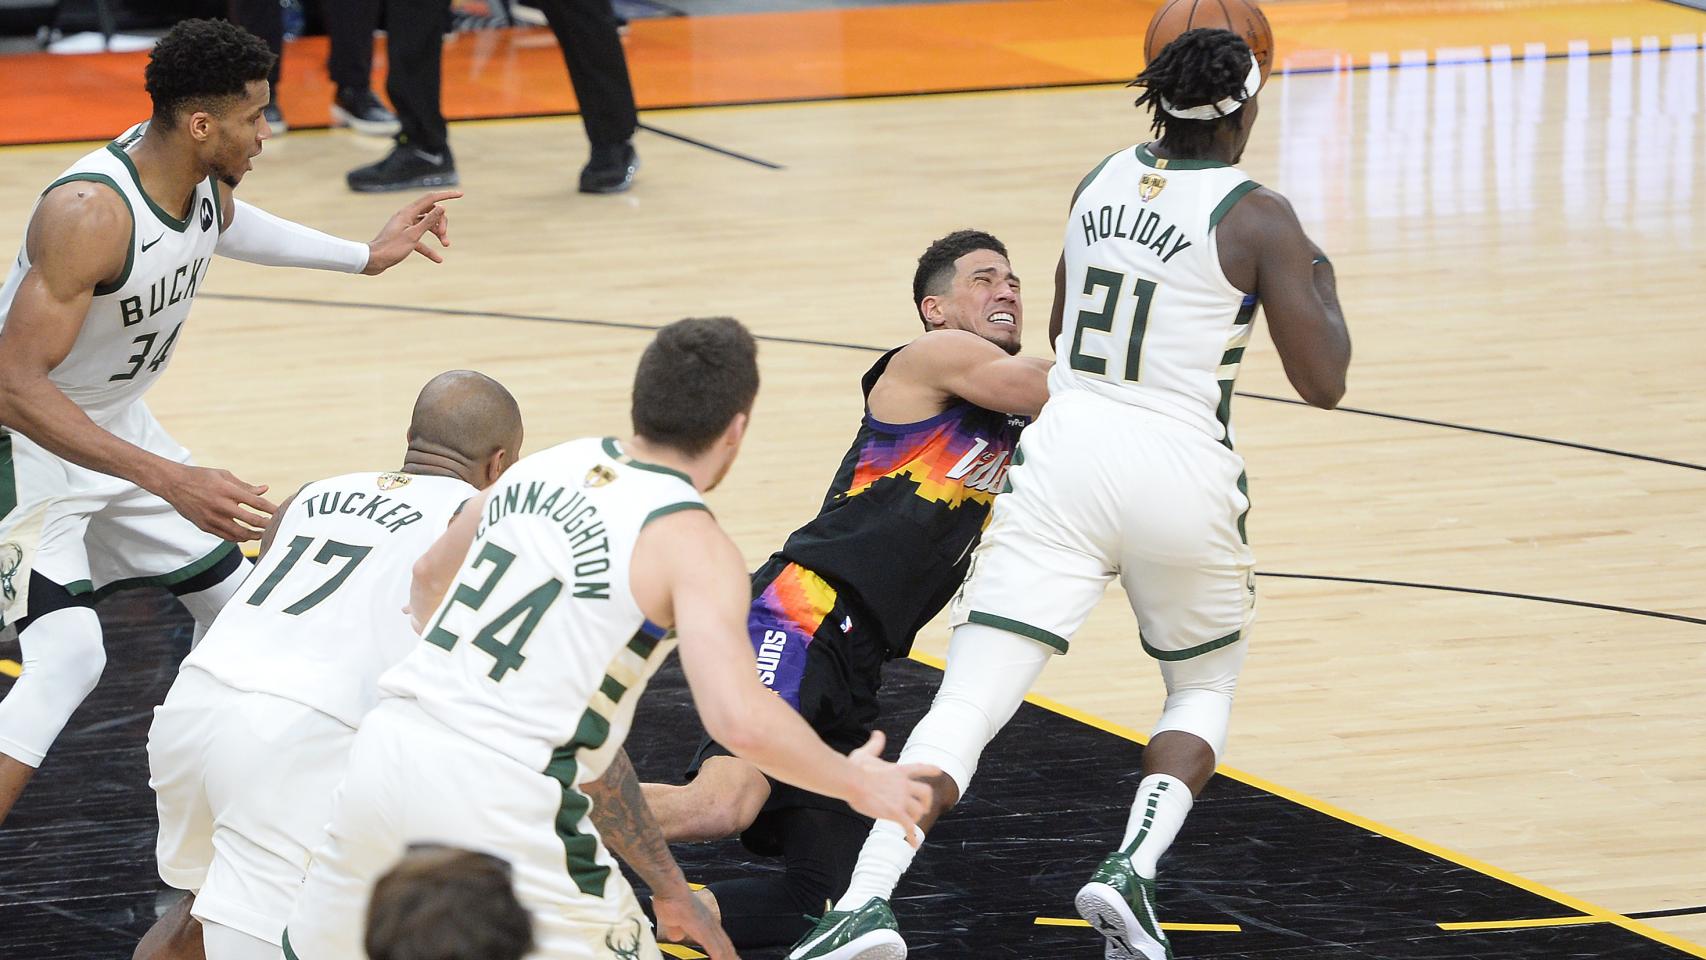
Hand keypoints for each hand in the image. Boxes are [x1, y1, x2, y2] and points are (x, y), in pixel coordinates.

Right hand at [156, 464, 276, 540]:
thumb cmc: (201, 477)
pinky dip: (238, 538)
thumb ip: (245, 486)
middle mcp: (220, 506)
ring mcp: (212, 518)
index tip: (281, 513)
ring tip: (263, 534)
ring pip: (239, 534)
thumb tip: (265, 489)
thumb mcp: (224, 475)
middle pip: (251, 520)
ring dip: (254, 536)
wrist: (173, 484)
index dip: (271, 509)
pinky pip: (226, 537)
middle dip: (267, 525)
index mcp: (227, 490)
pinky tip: (245, 536)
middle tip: (276, 527)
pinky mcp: (204, 526)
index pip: (256, 502)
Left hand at [363, 190, 460, 274]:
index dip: (446, 196)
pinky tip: (438, 259)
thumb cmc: (391, 248)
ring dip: (438, 234)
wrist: (373, 261)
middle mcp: (407, 216)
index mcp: (408, 212)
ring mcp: (406, 227)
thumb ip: (428, 221)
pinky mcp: (405, 237)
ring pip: (427, 225)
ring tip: (445, 245)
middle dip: (442, 223)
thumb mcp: (414, 235)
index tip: (461, 194)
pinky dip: (429, 248)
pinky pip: (421, 240)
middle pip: (431, 212)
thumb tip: (442, 207)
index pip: (431, 199)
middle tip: (445, 238)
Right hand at [653, 888, 738, 959]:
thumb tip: (676, 936)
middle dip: (731, 955)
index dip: (725, 950)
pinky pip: (714, 947)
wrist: (670, 889)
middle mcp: (710, 922)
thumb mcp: (671, 921)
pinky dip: (720, 956)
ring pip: (723, 947)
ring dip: (728, 957)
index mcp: (704, 920)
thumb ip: (676, 930)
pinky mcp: (703, 929)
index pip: (719, 939)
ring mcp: (708, 926)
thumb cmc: (670, 900)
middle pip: (725, 944)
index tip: (730, 956)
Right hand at [845, 731, 937, 845]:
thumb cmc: (856, 768)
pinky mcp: (895, 812)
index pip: (920, 768)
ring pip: (918, 810)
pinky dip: (912, 836)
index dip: (931, 770)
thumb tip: (878, 733)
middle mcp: (904, 784)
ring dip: (915, 818)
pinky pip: (909, 827)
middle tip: (924, 808)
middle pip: (926, 793)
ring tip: (909, 824)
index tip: (939, 771)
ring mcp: (901, 799)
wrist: (852, 781)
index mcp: (899, 770)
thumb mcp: (866, 753)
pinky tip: (913, 844)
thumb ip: (875, 745)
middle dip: (927, 801)